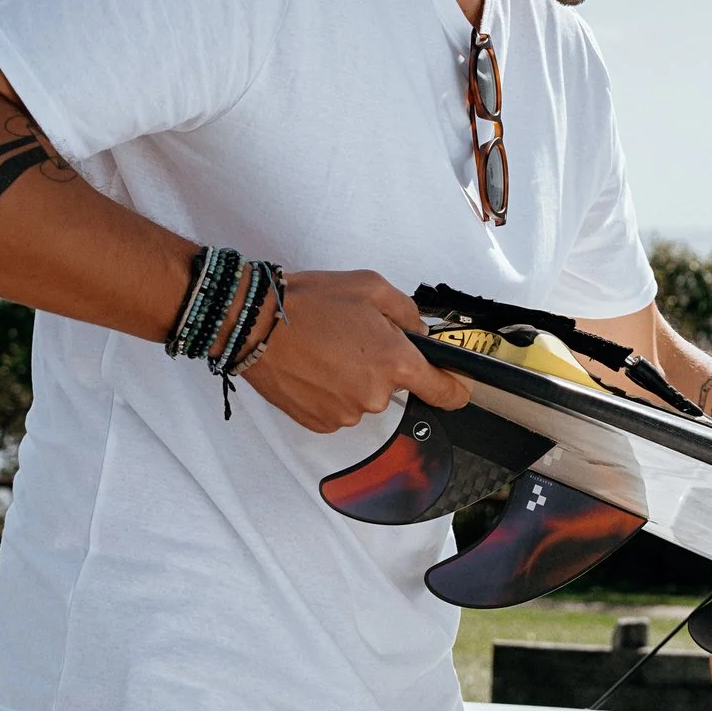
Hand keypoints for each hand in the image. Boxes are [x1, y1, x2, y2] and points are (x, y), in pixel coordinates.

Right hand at [241, 269, 467, 432]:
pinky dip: (330, 391)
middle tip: (352, 337)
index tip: (456, 383)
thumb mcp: (371, 287)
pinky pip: (338, 407)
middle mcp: (375, 396)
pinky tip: (313, 367)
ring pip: (363, 396)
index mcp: (396, 363)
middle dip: (381, 364)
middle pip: (394, 386)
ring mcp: (346, 414)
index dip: (454, 387)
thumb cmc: (311, 302)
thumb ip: (407, 312)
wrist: (255, 324)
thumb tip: (419, 333)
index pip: (445, 391)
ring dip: (352, 378)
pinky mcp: (320, 423)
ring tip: (326, 349)